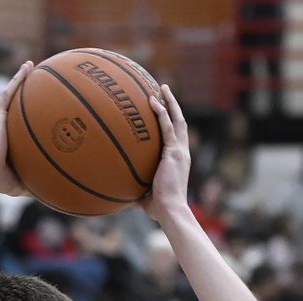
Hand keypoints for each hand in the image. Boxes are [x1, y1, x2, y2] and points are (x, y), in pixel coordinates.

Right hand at [0, 61, 33, 196]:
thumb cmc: (2, 183)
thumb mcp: (24, 181)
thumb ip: (38, 183)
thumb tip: (55, 195)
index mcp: (7, 139)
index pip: (19, 122)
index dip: (27, 113)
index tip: (39, 106)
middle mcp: (2, 126)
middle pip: (15, 104)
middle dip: (25, 91)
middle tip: (38, 81)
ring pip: (11, 94)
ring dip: (21, 79)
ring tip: (32, 66)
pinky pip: (8, 93)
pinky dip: (18, 79)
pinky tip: (28, 67)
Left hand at [140, 84, 190, 222]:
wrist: (170, 210)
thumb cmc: (160, 209)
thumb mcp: (146, 196)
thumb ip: (135, 190)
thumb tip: (119, 194)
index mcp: (179, 160)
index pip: (176, 136)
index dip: (172, 122)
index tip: (164, 110)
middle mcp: (182, 152)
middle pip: (180, 122)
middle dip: (173, 105)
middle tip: (164, 90)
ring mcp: (180, 151)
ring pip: (177, 119)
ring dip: (170, 102)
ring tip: (162, 87)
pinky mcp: (174, 152)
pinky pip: (168, 127)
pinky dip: (161, 113)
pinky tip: (153, 101)